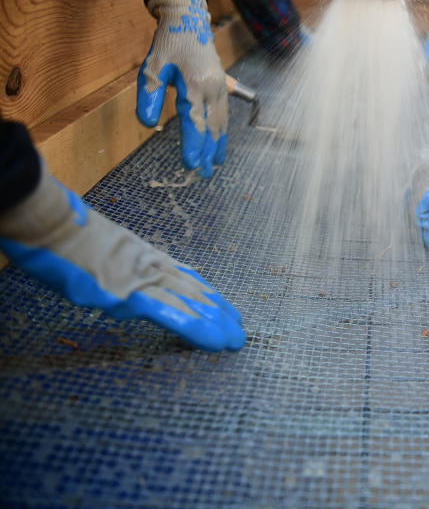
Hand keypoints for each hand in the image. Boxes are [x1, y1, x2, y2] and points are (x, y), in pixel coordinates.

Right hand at [0, 168, 245, 351]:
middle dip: (216, 313)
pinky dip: (194, 327)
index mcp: (143, 257)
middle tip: (239, 332)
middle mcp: (150, 268)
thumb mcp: (102, 248)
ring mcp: (141, 281)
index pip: (184, 278)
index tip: (224, 308)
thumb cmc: (66, 234)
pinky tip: (213, 340)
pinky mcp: (129, 294)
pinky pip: (169, 313)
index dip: (206, 294)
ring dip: (213, 325)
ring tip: (235, 341)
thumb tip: (119, 278)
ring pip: (188, 304)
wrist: (52, 224)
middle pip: (192, 292)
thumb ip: (119, 264)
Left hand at [137, 0, 227, 177]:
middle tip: (203, 174)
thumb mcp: (152, 68)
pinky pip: (225, 114)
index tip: (190, 165)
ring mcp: (221, 88)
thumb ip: (149, 97)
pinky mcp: (223, 86)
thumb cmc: (168, 44)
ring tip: (216, 163)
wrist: (189, 21)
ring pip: (222, 123)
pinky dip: (223, 131)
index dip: (193, 146)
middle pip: (213, 128)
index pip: (195, 122)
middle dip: (208, 152)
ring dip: (219, 145)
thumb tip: (147, 125)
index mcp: (195, 84)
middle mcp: (213, 88)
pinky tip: (220, 142)